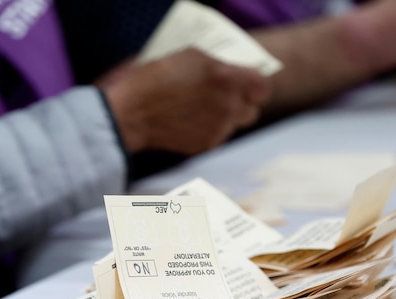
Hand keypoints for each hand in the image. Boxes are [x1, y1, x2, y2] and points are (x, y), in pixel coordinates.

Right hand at [104, 48, 270, 154]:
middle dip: (241, 103)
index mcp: (228, 79)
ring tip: (201, 109)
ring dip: (225, 117)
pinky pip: (217, 136)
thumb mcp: (190, 56)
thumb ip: (218, 65)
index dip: (255, 86)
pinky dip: (209, 130)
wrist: (132, 113)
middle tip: (224, 97)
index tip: (246, 84)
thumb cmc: (156, 79)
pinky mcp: (206, 145)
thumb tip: (231, 72)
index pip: (262, 88)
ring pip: (234, 125)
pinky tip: (190, 121)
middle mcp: (229, 106)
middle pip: (252, 110)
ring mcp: (219, 129)